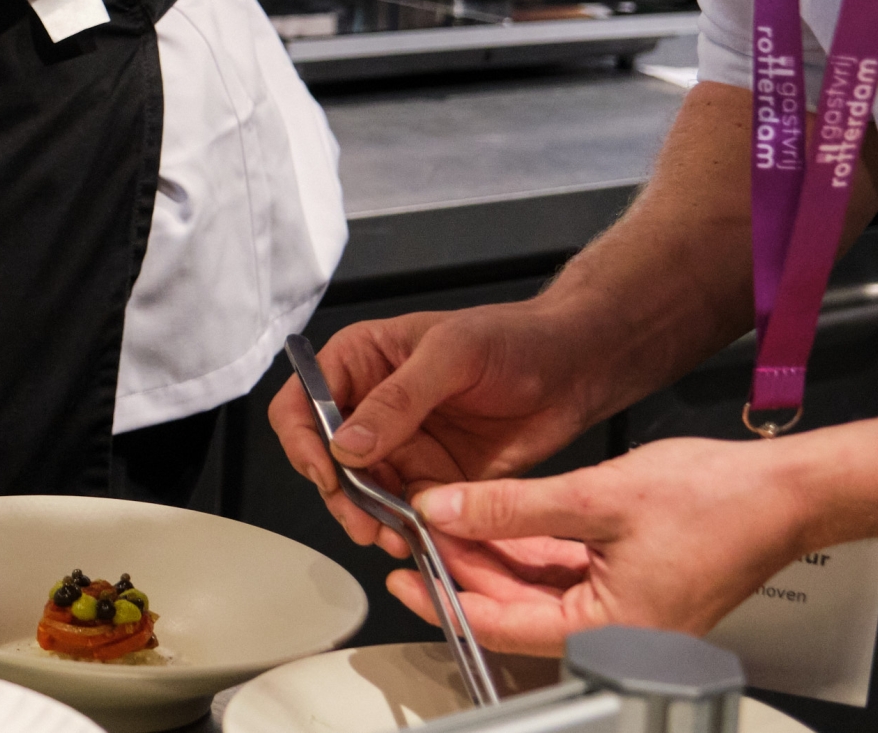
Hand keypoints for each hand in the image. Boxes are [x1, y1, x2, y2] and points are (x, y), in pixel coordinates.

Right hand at [270, 305, 612, 555]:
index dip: (303, 440)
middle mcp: (370, 407)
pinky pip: (403, 511)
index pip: (302, 402)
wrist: (575, 370)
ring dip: (368, 518)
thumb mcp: (452, 355)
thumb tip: (345, 446)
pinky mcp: (433, 480)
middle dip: (338, 493)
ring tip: (391, 536)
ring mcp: (400, 447)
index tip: (328, 473)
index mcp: (360, 362)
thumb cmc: (513, 339)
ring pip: (360, 493)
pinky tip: (418, 538)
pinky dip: (405, 529)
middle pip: (324, 459)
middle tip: (363, 521)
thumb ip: (397, 400)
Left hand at [395, 436, 810, 653]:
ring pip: (534, 587)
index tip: (404, 576)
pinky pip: (561, 571)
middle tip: (414, 535)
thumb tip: (446, 509)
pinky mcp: (630, 584)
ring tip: (443, 519)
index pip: (503, 626)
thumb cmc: (721, 502)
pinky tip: (491, 518)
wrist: (786, 491)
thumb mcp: (596, 497)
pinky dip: (524, 547)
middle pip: (514, 608)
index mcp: (614, 632)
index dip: (445, 599)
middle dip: (461, 570)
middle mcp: (618, 633)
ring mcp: (625, 610)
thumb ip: (512, 507)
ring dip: (489, 555)